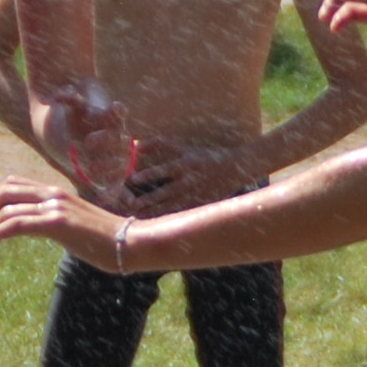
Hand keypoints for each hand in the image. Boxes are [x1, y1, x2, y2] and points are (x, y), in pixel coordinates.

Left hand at [0, 176, 125, 265]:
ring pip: (8, 208)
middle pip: (6, 189)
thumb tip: (43, 230)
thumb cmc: (108, 240)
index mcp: (57, 194)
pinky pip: (16, 224)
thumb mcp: (76, 226)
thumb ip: (57, 223)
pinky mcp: (57, 224)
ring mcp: (55, 207)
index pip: (16, 184)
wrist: (133, 243)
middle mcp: (53, 195)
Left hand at [34, 84, 131, 193]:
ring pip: (118, 164)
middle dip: (106, 140)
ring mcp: (115, 157)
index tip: (115, 107)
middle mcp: (117, 139)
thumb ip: (69, 98)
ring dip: (107, 167)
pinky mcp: (111, 175)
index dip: (118, 113)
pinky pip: (115, 186)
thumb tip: (62, 93)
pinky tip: (104, 199)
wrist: (69, 132)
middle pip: (118, 139)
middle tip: (88, 141)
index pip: (119, 115)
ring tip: (90, 170)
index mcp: (113, 119)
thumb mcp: (71, 105)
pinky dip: (112, 193)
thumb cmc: (74, 116)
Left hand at [120, 143, 249, 217]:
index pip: (163, 170)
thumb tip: (138, 143)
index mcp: (186, 165)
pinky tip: (154, 222)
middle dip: (147, 200)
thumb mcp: (186, 148)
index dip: (147, 175)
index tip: (132, 179)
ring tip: (138, 215)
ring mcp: (193, 195)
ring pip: (170, 205)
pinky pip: (179, 213)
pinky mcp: (197, 205)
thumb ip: (162, 144)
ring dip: (153, 211)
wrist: (234, 170)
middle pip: (164, 192)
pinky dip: (166, 217)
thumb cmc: (206, 157)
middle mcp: (188, 181)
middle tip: (131, 205)